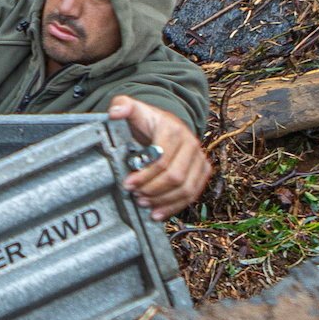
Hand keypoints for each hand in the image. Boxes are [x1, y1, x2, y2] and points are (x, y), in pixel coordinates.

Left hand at [108, 96, 212, 218]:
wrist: (167, 124)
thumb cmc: (149, 121)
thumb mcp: (135, 110)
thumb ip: (123, 106)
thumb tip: (115, 111)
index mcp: (173, 130)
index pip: (162, 159)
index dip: (144, 175)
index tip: (128, 183)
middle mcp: (191, 144)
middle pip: (175, 177)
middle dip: (152, 190)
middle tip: (135, 195)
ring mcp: (200, 159)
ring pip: (186, 189)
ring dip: (163, 201)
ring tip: (143, 203)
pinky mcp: (203, 171)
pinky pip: (193, 194)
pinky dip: (175, 207)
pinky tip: (158, 214)